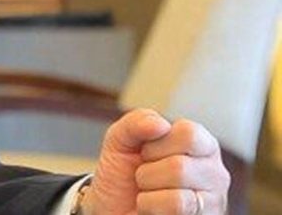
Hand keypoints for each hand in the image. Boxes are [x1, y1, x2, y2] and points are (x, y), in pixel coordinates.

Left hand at [83, 109, 229, 214]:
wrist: (112, 207)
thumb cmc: (123, 173)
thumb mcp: (121, 139)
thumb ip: (136, 122)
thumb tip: (161, 124)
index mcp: (202, 144)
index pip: (189, 134)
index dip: (156, 144)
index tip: (146, 153)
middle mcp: (215, 172)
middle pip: (180, 166)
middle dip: (148, 171)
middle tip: (145, 176)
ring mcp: (213, 201)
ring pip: (179, 192)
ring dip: (148, 190)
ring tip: (149, 192)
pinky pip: (174, 208)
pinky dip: (149, 206)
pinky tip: (152, 208)